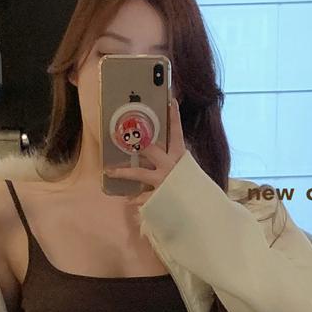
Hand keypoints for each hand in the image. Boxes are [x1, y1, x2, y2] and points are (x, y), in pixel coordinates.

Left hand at [105, 97, 186, 211]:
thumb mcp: (188, 169)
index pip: (177, 132)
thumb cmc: (193, 188)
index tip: (171, 100)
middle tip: (120, 133)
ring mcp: (164, 181)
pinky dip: (136, 199)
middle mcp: (171, 166)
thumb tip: (157, 150)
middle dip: (136, 141)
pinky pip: (143, 197)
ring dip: (123, 172)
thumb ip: (175, 159)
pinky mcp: (159, 196)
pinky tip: (129, 200)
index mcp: (180, 157)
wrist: (202, 211)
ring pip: (139, 173)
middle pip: (150, 149)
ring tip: (110, 171)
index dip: (174, 116)